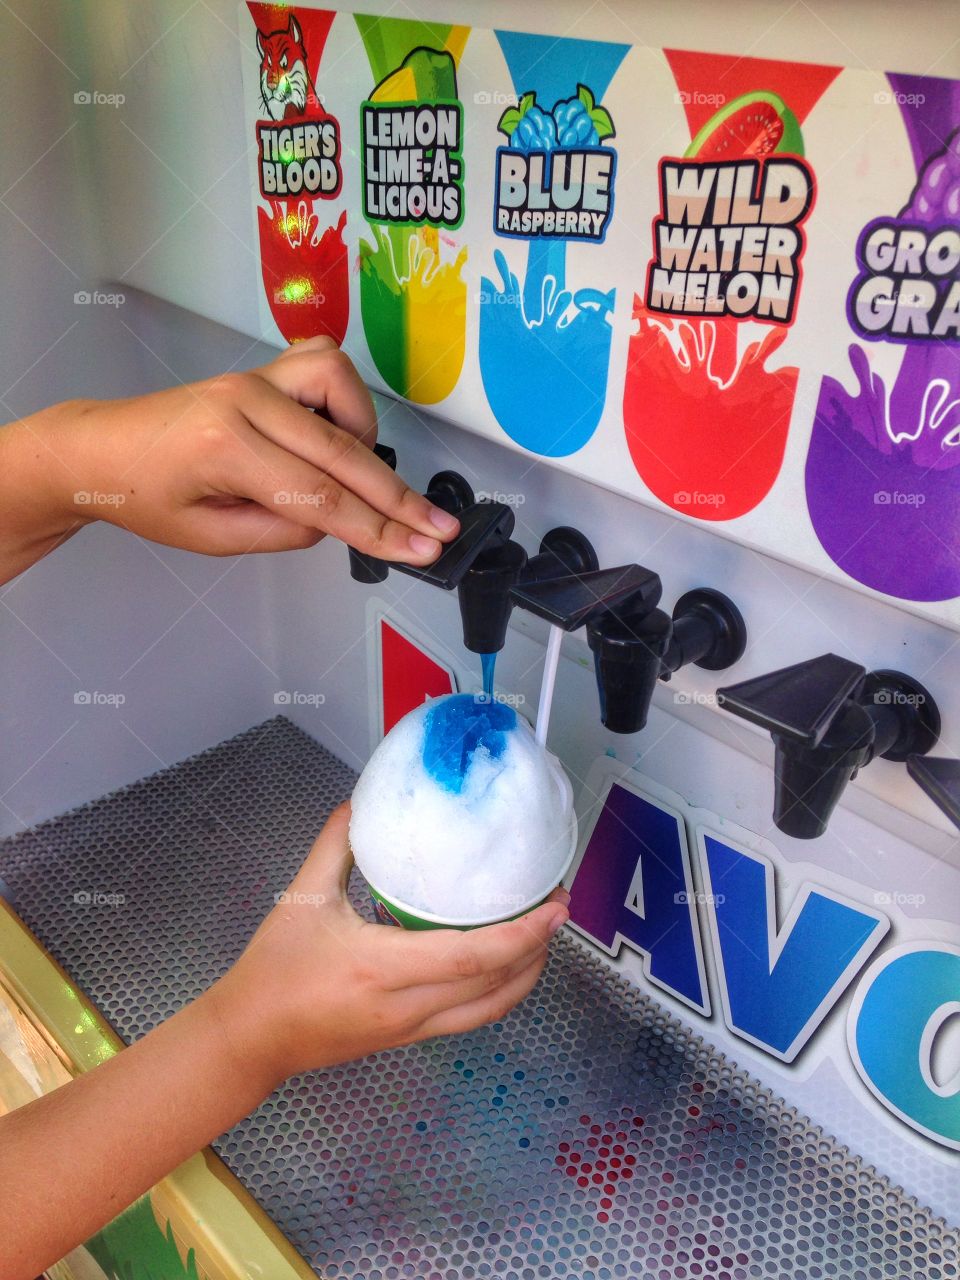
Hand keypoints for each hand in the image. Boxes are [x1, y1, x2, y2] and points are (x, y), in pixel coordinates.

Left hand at [2, 336, 458, 574]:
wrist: (100, 449)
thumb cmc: (145, 498)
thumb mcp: (212, 539)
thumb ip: (283, 531)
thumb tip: (338, 521)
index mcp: (225, 449)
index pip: (321, 498)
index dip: (378, 530)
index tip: (421, 549)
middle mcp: (244, 401)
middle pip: (342, 450)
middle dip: (396, 497)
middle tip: (437, 528)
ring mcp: (253, 378)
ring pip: (340, 387)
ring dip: (364, 437)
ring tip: (358, 477)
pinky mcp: (260, 371)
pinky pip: (323, 367)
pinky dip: (345, 400)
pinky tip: (339, 435)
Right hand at [208, 803, 569, 1084]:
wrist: (250, 1039)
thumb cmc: (273, 970)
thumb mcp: (302, 897)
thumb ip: (336, 845)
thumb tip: (361, 801)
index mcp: (382, 967)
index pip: (470, 958)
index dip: (520, 934)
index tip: (553, 906)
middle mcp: (406, 1006)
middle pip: (494, 985)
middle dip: (537, 947)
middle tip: (558, 906)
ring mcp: (411, 1028)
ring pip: (489, 1009)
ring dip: (526, 974)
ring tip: (544, 935)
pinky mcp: (409, 1037)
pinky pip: (470, 1018)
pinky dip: (500, 992)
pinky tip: (507, 966)